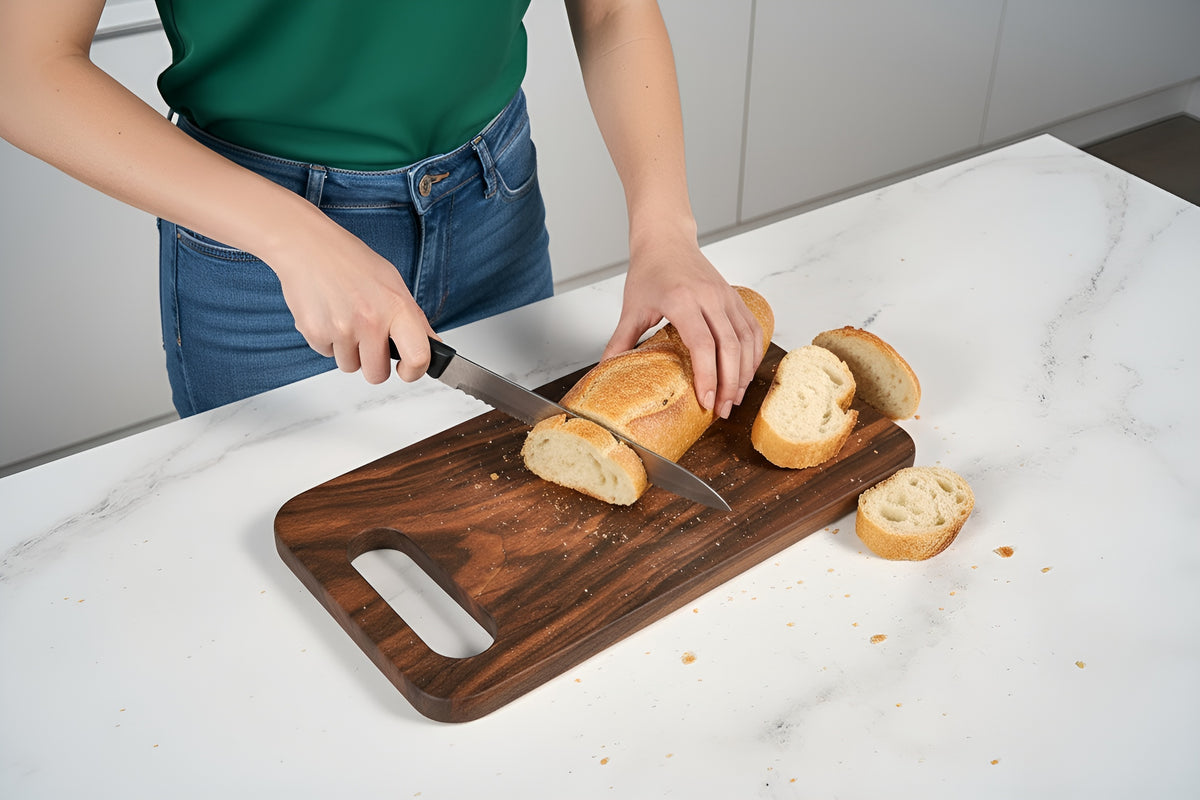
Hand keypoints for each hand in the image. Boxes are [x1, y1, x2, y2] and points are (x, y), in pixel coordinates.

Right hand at [267, 207, 436, 383]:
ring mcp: (341, 329)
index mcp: (396, 306)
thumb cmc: (349, 260)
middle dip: (373, 364)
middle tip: (368, 340)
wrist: (305, 244)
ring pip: (350, 366)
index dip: (414, 372)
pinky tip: (328, 314)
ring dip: (348, 351)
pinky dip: (328, 341)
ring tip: (345, 318)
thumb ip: (413, 317)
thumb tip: (432, 345)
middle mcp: (370, 320)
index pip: (418, 357)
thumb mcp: (392, 281)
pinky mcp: (314, 333)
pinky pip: (327, 354)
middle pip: (377, 374)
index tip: (408, 370)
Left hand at [603, 232, 762, 417]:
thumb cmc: (649, 271)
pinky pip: (752, 329)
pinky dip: (753, 354)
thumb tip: (607, 371)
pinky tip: (745, 373)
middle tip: (721, 410)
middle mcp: (709, 297)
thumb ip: (620, 341)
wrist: (666, 239)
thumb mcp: (631, 307)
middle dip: (729, 383)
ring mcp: (726, 296)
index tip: (706, 402)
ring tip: (733, 398)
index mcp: (682, 300)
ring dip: (744, 372)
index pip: (702, 344)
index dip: (707, 376)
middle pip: (729, 347)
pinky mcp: (735, 297)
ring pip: (746, 340)